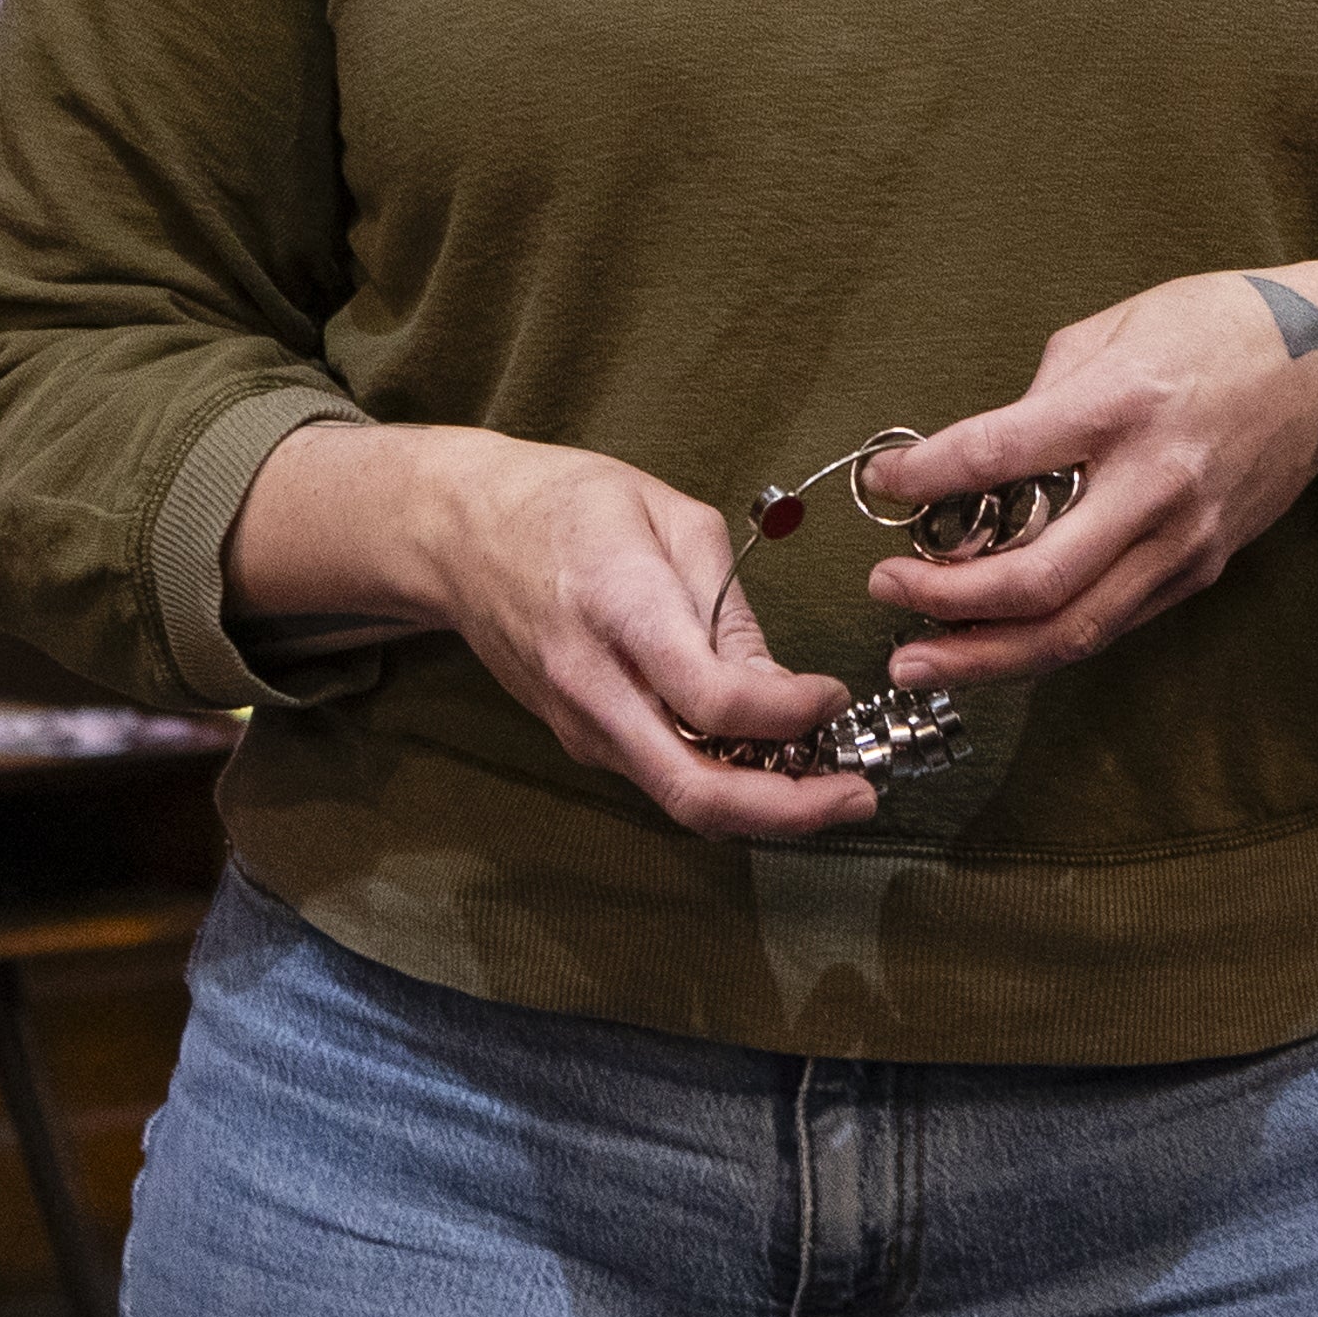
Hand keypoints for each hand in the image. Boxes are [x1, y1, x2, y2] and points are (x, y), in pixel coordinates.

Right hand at [230, 423, 880, 840]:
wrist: (460, 534)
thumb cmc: (568, 505)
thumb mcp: (669, 518)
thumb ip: (729, 609)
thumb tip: (783, 688)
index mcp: (621, 609)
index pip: (715, 701)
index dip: (791, 714)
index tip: (834, 694)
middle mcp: (595, 686)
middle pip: (695, 790)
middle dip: (790, 811)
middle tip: (857, 795)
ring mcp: (582, 724)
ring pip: (680, 800)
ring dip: (764, 807)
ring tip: (830, 780)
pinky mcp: (581, 739)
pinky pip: (661, 778)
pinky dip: (724, 784)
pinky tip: (768, 759)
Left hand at [858, 262, 1317, 691]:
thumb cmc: (1212, 329)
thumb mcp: (1110, 331)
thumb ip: (1037, 403)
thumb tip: (965, 464)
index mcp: (1122, 404)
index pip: (1002, 455)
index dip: (927, 478)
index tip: (883, 482)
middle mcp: (1155, 484)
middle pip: (1038, 580)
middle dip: (946, 601)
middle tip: (883, 592)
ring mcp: (1183, 539)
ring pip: (1074, 629)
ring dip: (984, 655)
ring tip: (917, 660)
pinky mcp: (1198, 570)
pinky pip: (1108, 623)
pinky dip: (1041, 641)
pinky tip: (988, 644)